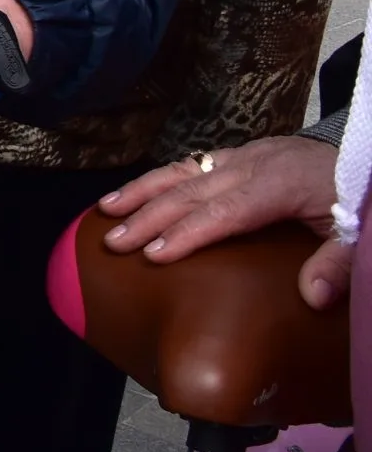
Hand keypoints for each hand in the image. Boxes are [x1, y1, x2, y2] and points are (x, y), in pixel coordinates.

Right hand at [99, 136, 350, 305]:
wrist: (365, 154)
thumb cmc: (356, 196)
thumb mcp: (355, 230)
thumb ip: (336, 263)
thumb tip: (312, 298)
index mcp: (277, 185)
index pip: (223, 211)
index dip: (186, 233)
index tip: (152, 255)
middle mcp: (250, 165)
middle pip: (191, 191)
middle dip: (148, 216)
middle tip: (114, 242)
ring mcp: (241, 155)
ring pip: (182, 171)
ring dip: (141, 190)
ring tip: (106, 209)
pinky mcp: (239, 153)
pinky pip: (191, 163)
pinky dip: (159, 178)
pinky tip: (136, 191)